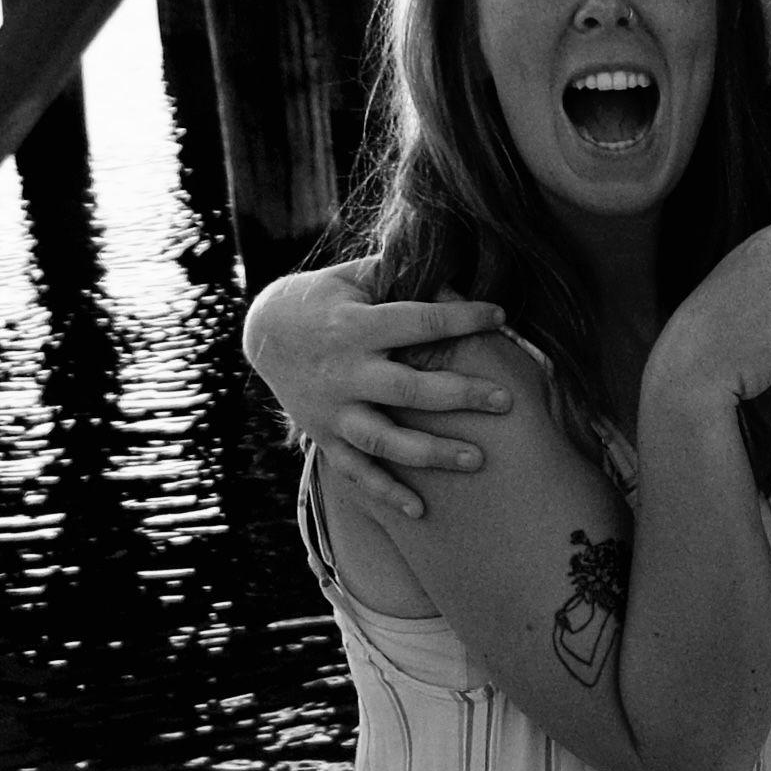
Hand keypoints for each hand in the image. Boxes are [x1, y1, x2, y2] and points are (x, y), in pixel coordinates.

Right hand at [245, 265, 514, 523]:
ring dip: (430, 453)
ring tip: (477, 460)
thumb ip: (398, 273)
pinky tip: (420, 511)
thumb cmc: (325, 299)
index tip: (502, 315)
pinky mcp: (325, 435)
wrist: (263, 333)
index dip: (462, 318)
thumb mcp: (352, 276)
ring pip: (384, 439)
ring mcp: (333, 410)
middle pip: (408, 390)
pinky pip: (355, 472)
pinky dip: (384, 493)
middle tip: (506, 401)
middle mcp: (345, 371)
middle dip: (459, 396)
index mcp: (355, 326)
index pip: (418, 322)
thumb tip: (454, 260)